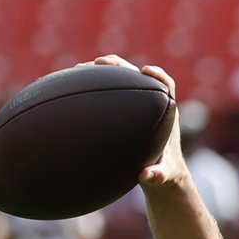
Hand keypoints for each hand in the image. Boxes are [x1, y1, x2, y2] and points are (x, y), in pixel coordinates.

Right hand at [85, 55, 190, 194]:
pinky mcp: (122, 113)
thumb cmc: (163, 174)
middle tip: (101, 62)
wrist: (158, 175)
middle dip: (120, 65)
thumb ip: (157, 176)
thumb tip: (145, 175)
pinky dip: (94, 89)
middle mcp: (150, 106)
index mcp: (166, 115)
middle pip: (137, 76)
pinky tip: (73, 88)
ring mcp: (135, 108)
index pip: (166, 86)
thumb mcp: (162, 177)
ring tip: (80, 69)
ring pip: (120, 82)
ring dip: (103, 72)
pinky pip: (108, 96)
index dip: (158, 75)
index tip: (146, 71)